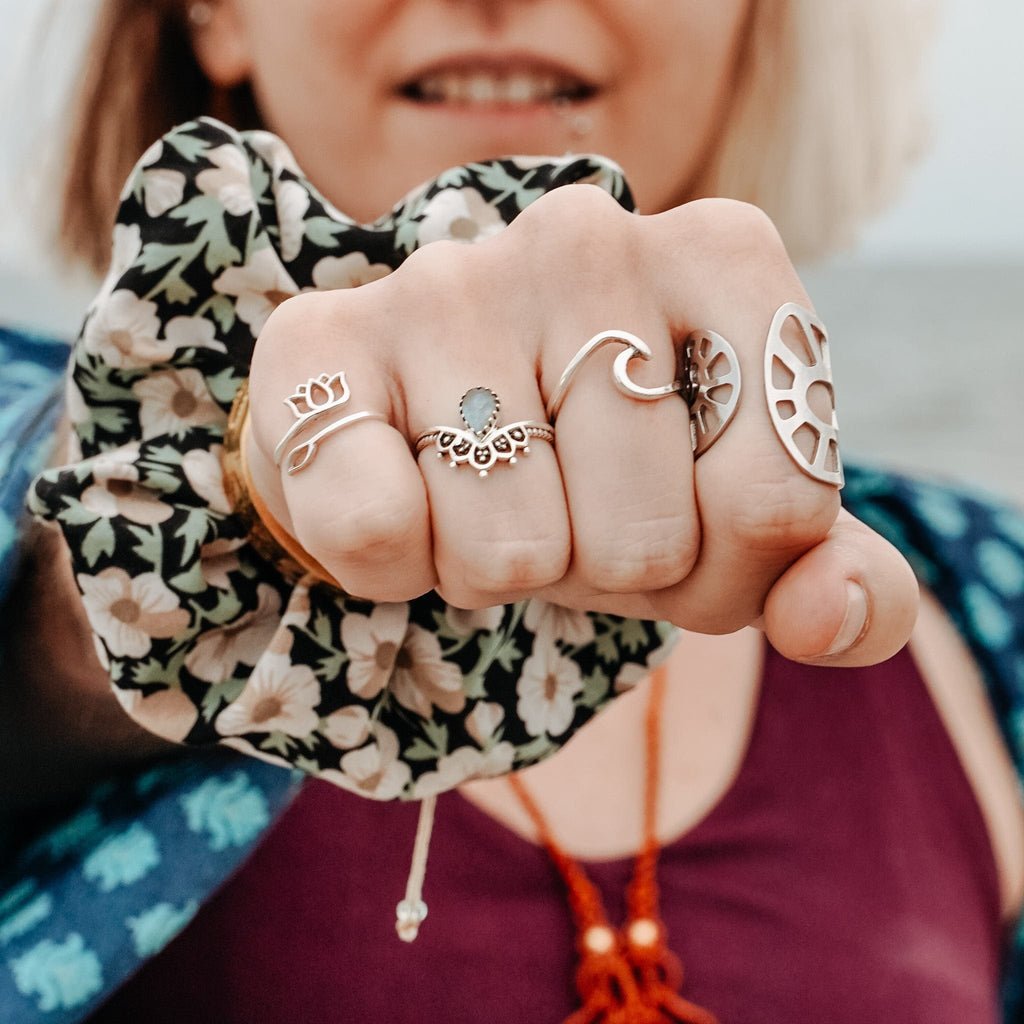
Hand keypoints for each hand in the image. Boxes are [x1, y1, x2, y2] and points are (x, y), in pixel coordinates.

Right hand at [245, 187, 917, 666]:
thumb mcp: (742, 522)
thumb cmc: (607, 471)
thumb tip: (831, 620)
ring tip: (485, 495)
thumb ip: (840, 581)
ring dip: (501, 572)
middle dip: (599, 573)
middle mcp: (590, 236)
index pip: (777, 508)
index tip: (676, 527)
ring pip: (512, 552)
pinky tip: (401, 494)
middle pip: (643, 543)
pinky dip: (394, 567)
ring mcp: (448, 282)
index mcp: (727, 258)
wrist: (437, 428)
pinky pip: (378, 532)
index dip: (721, 574)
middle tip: (564, 509)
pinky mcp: (319, 344)